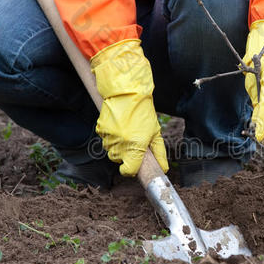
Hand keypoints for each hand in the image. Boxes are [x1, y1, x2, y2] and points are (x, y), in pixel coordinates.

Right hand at [91, 39, 167, 175]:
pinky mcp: (100, 129)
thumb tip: (163, 168)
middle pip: (119, 161)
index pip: (128, 171)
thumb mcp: (155, 132)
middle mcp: (120, 144)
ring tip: (126, 130)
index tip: (134, 165)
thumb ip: (159, 153)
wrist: (127, 92)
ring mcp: (108, 137)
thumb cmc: (143, 112)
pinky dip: (110, 136)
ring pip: (111, 151)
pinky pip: (105, 139)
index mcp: (135, 147)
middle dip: (125, 155)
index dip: (131, 169)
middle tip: (133, 141)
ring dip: (117, 146)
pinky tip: (118, 125)